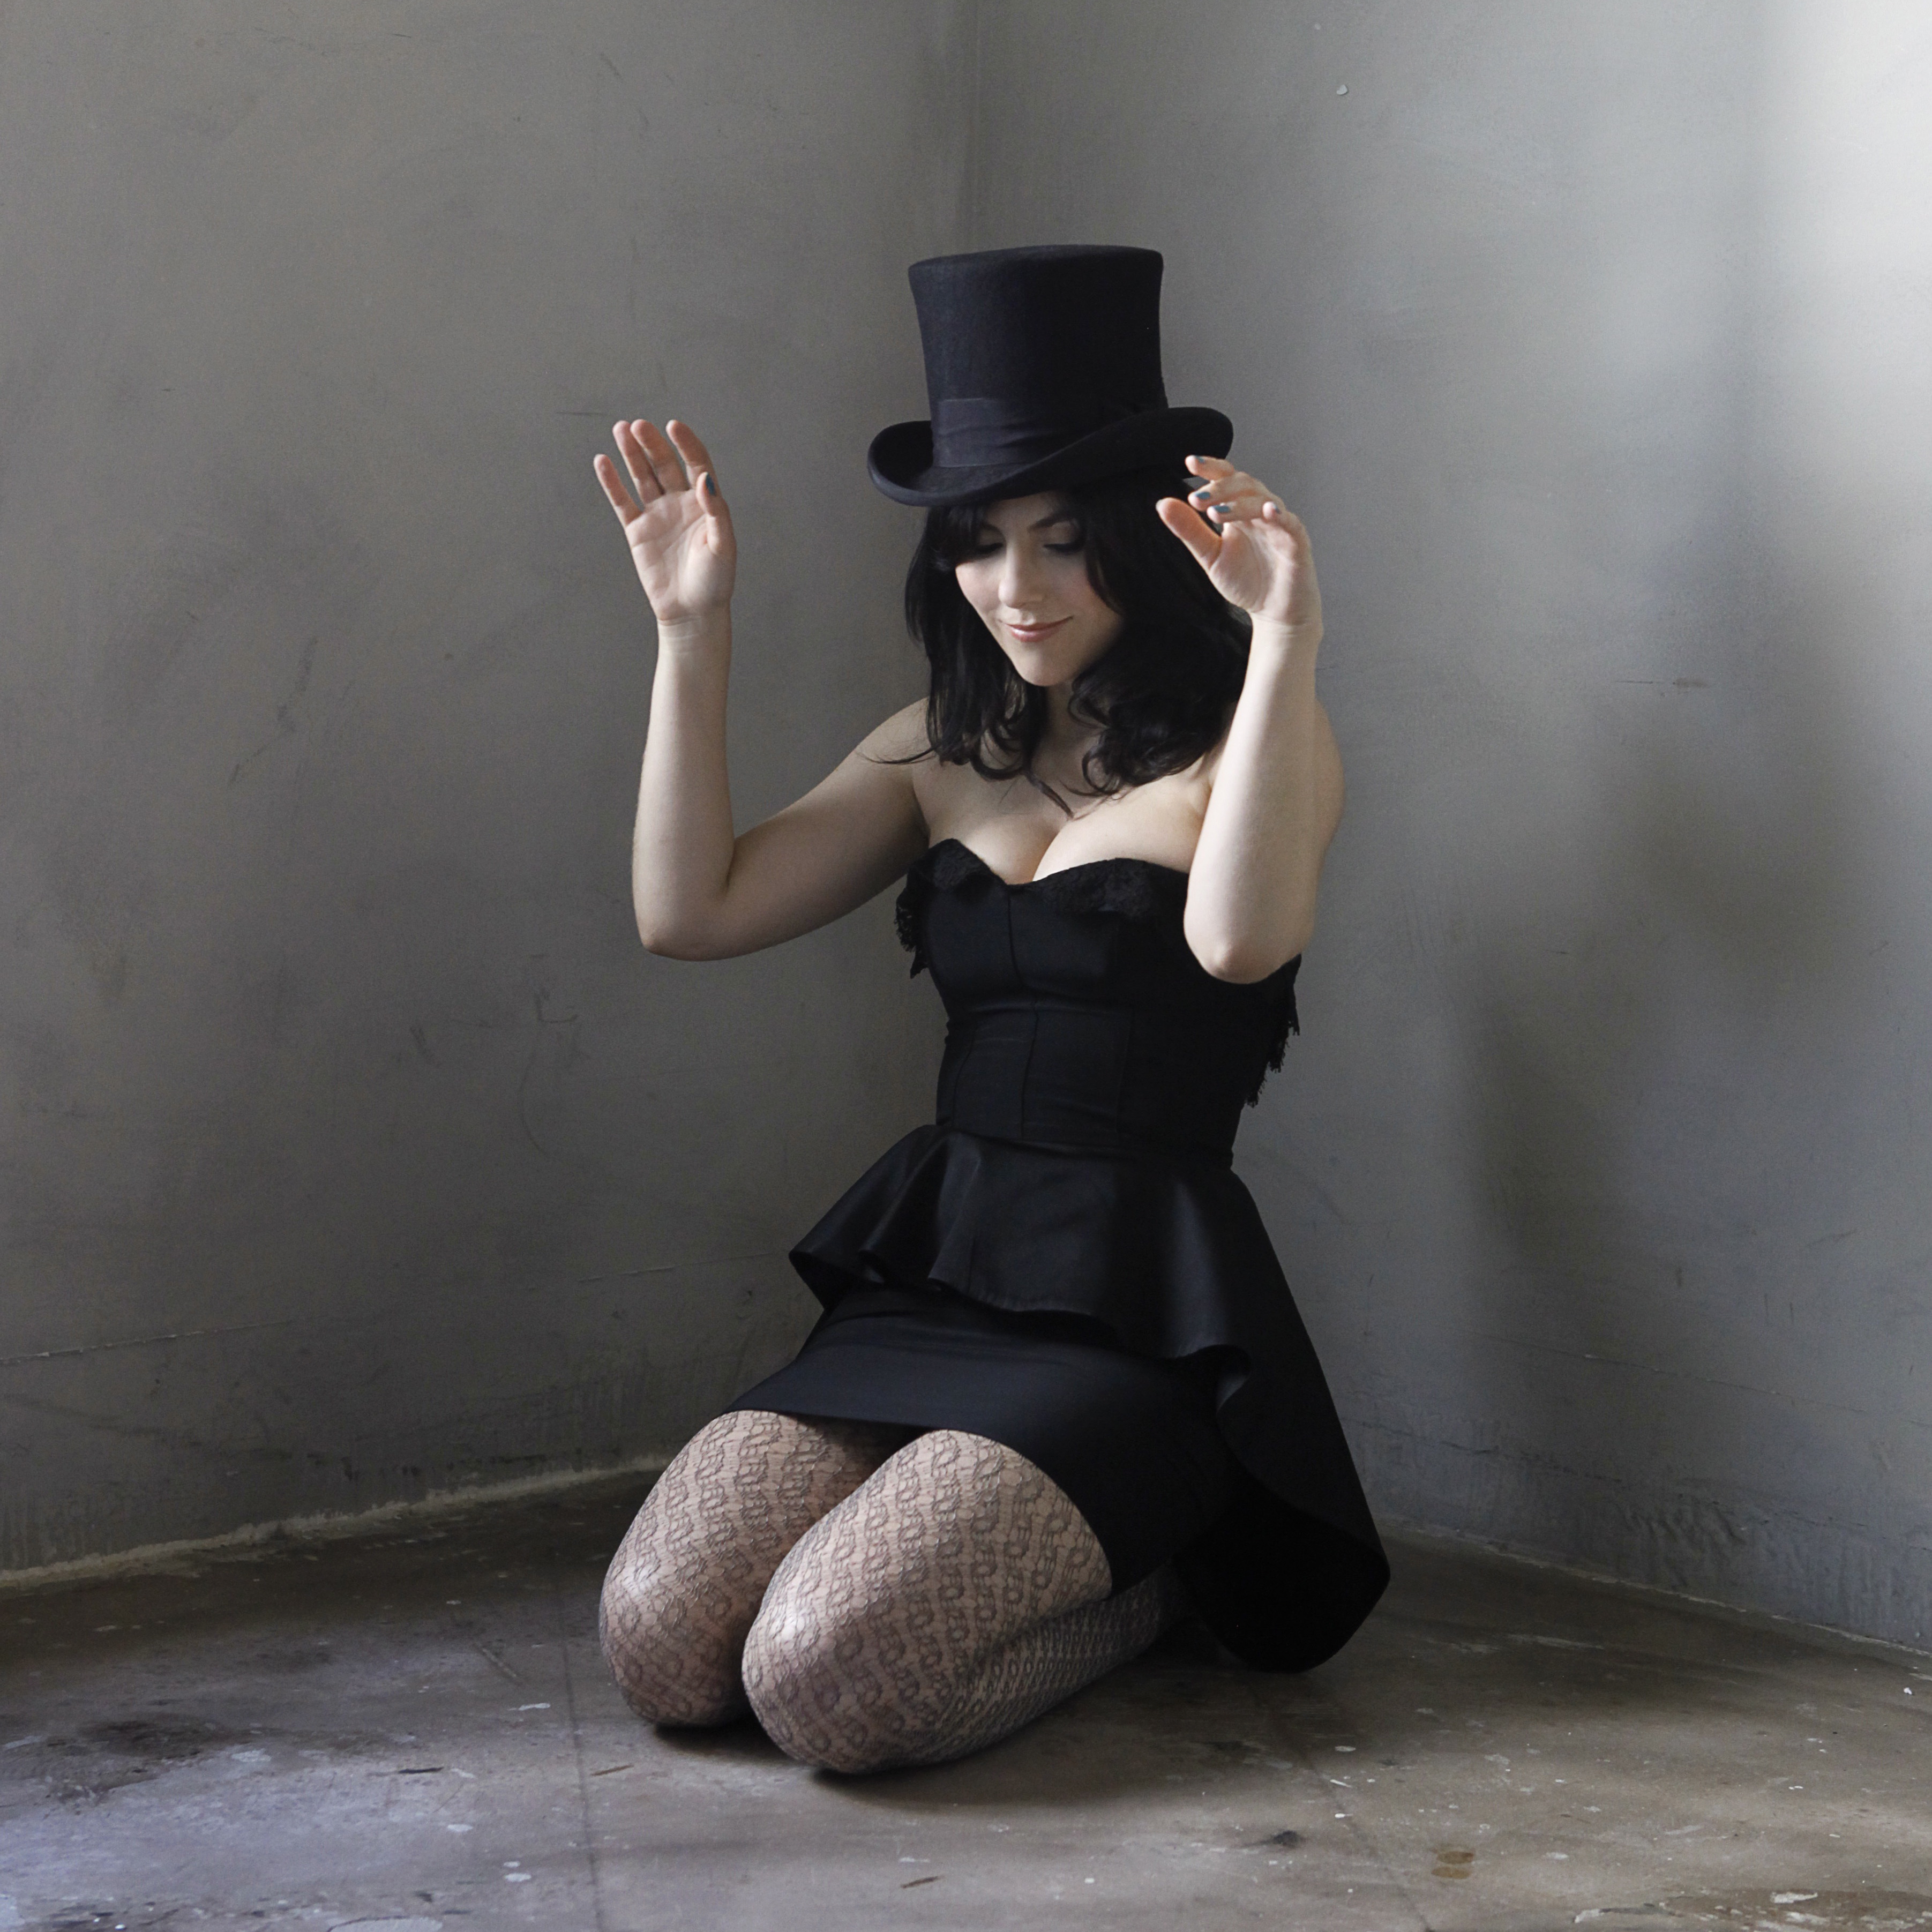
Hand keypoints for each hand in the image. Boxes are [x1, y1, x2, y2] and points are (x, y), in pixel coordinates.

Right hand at [594, 419, 735, 626]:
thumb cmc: (714, 582)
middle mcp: (680, 503)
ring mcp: (657, 514)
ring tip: (621, 430)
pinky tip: (603, 461)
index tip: (673, 426)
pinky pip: (622, 501)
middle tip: (638, 425)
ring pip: (642, 476)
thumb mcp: (723, 546)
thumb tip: (705, 480)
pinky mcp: (637, 530)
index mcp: (705, 503)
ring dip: (631, 453)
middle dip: (651, 444)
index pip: (695, 463)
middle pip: (664, 464)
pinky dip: (612, 482)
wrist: (692, 612)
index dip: (685, 443)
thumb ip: (716, 511)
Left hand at [1156, 457, 1320, 635]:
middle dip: (1221, 488)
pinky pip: (1290, 523)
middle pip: (1245, 484)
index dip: (1211, 468)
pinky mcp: (1297, 543)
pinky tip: (1267, 512)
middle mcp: (1260, 512)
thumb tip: (1162, 503)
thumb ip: (1189, 530)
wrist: (1274, 614)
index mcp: (1239, 511)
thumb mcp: (1209, 556)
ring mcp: (1280, 525)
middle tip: (1196, 499)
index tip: (1190, 462)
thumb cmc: (1246, 582)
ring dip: (1240, 504)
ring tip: (1215, 513)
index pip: (1226, 479)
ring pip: (1264, 500)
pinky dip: (1280, 515)